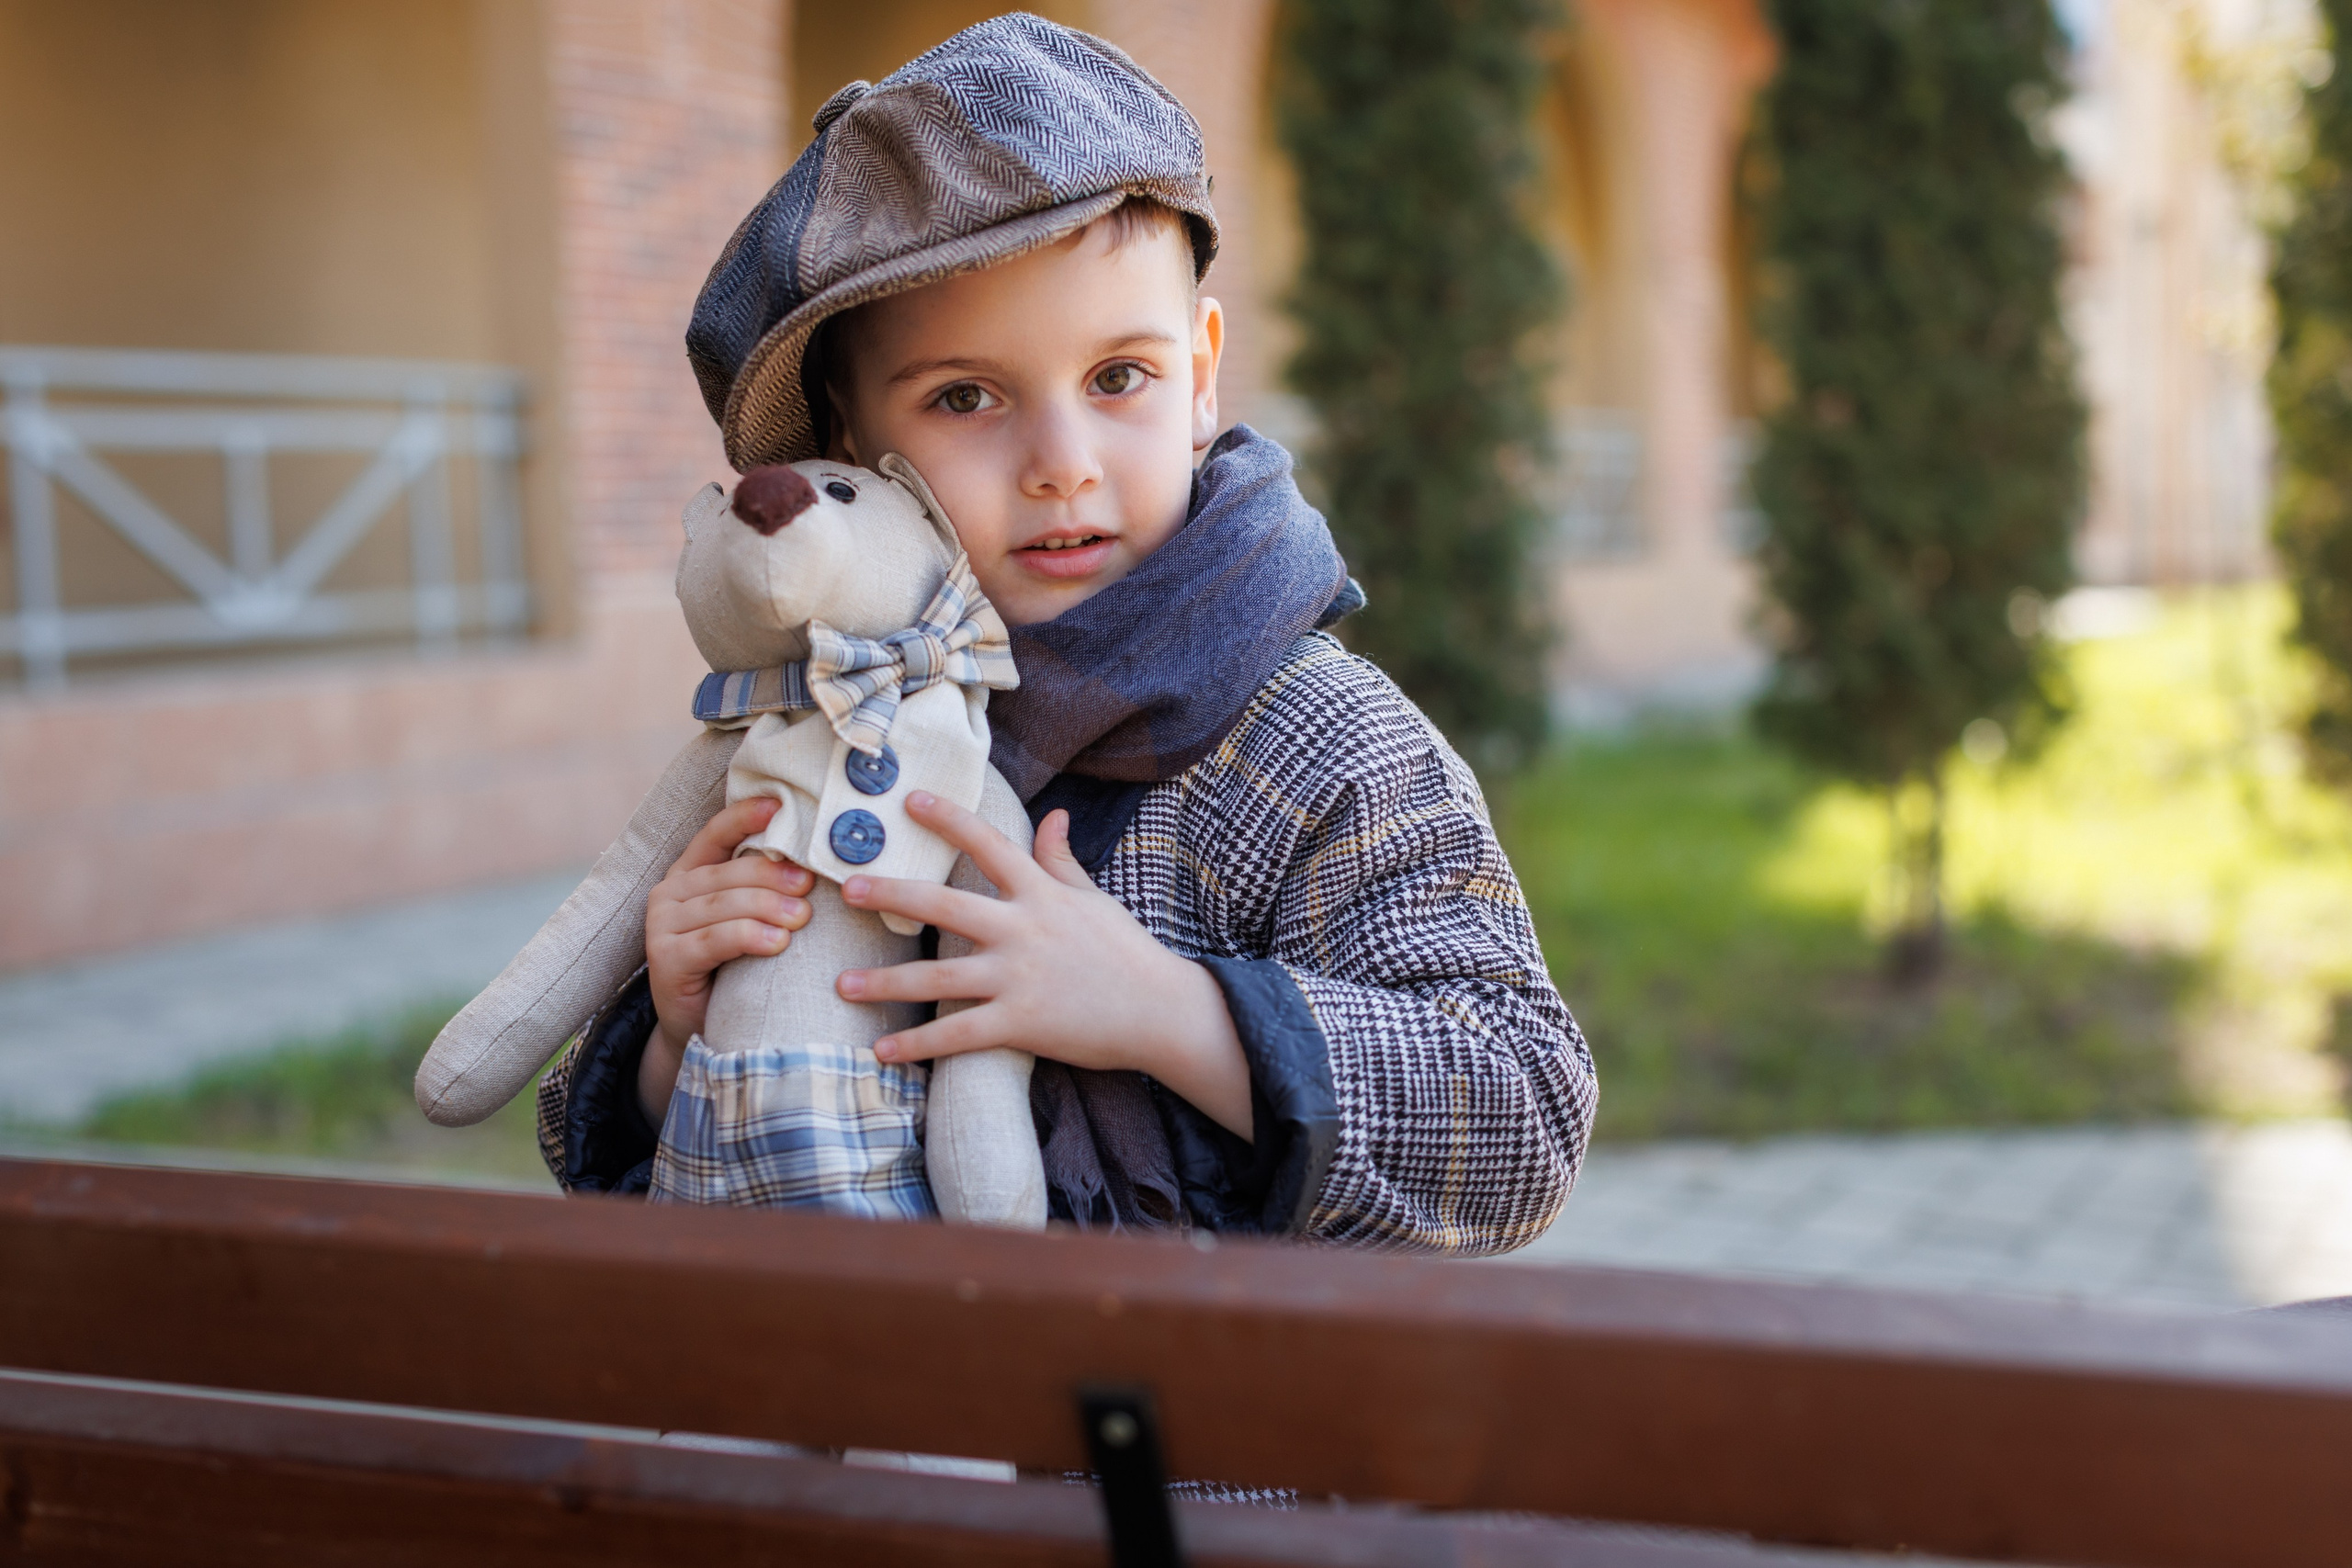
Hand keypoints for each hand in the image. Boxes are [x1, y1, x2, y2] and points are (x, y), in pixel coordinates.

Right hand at [641, 797, 814, 1116]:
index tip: (780, 805)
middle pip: (727, 873)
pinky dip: (748, 938)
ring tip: (802, 916)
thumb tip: (818, 864)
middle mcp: (669, 893)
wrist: (700, 1028)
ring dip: (767, 906)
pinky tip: (777, 943)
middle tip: (810, 883)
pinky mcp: (664, 959)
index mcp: (690, 873)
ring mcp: (661, 926)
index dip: (745, 816)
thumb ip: (766, 889)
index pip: (715, 833)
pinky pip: (713, 941)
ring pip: (723, 905)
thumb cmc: (734, 968)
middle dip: (772, 874)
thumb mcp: (749, 920)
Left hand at [835, 791, 1252, 1140]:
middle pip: (944, 906)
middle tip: (848, 888)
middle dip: (891, 895)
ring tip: (841, 984)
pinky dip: (917, 1043)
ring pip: (937, 977)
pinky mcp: (1020, 1023)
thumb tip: (1055, 815)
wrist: (1162, 1011)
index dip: (949, 819)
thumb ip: (1062, 861)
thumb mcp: (1093, 899)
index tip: (911, 801)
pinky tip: (882, 1049)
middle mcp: (1022, 930)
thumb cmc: (1127, 952)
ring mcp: (1018, 978)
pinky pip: (957, 1034)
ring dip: (885, 982)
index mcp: (1040, 893)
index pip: (989, 844)